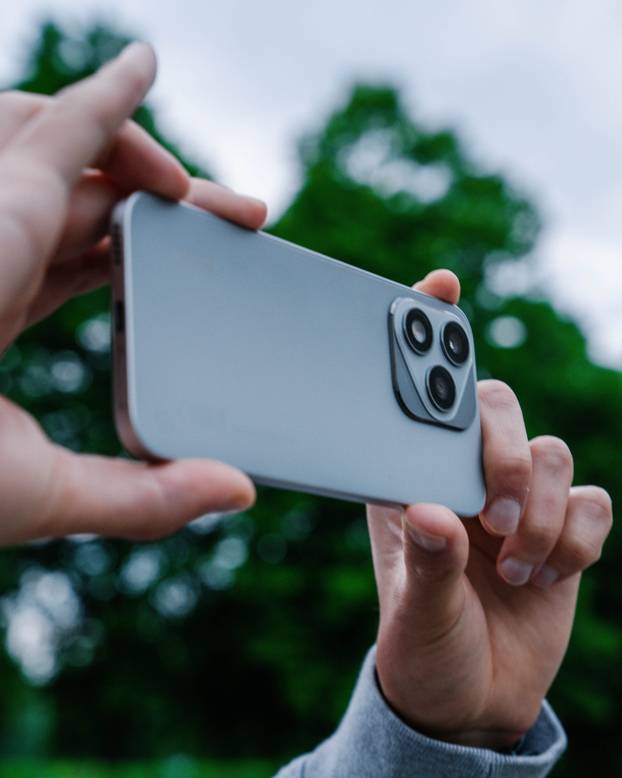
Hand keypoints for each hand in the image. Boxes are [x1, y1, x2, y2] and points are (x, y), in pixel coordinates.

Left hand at [0, 43, 266, 545]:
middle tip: (223, 216)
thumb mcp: (21, 497)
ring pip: (40, 187)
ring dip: (114, 198)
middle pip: (60, 160)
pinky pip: (24, 229)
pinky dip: (77, 229)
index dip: (109, 99)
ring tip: (178, 232)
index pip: (51, 144)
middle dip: (150, 174)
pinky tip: (114, 258)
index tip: (144, 61)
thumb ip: (139, 499)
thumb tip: (238, 492)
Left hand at [368, 270, 612, 748]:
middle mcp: (464, 478)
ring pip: (553, 454)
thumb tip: (441, 514)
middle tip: (495, 514)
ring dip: (541, 513)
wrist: (473, 700)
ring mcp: (517, 500)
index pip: (417, 398)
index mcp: (410, 480)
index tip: (441, 287)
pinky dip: (576, 538)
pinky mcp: (562, 528)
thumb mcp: (413, 614)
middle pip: (499, 408)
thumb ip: (428, 565)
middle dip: (506, 455)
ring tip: (516, 567)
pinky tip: (548, 575)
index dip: (429, 336)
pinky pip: (592, 502)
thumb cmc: (425, 648)